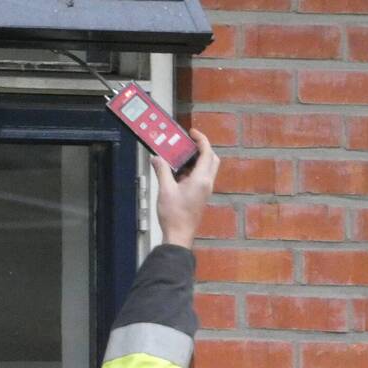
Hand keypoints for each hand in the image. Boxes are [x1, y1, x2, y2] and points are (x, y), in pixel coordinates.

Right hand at [150, 129, 219, 249]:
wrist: (179, 235)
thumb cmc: (174, 214)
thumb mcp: (164, 190)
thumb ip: (162, 171)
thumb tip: (156, 158)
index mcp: (201, 179)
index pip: (207, 153)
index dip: (201, 140)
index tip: (192, 133)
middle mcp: (207, 183)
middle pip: (212, 159)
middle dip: (203, 149)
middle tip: (189, 144)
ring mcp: (205, 190)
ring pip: (207, 169)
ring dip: (197, 160)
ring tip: (180, 158)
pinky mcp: (201, 196)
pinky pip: (201, 178)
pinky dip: (193, 171)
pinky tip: (178, 174)